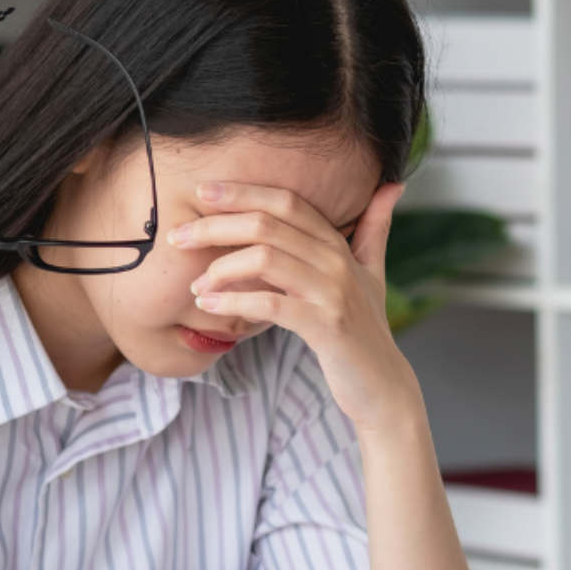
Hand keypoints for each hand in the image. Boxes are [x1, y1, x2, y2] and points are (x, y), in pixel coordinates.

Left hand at [176, 182, 423, 435]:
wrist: (382, 383)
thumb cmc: (367, 327)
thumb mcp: (371, 272)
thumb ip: (375, 227)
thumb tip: (391, 186)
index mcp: (338, 245)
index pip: (286, 202)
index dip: (242, 193)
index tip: (202, 192)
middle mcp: (337, 261)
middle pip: (267, 225)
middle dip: (216, 226)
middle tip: (178, 238)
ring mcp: (332, 293)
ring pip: (265, 259)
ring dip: (220, 269)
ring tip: (196, 285)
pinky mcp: (326, 326)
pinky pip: (270, 305)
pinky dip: (234, 302)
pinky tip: (210, 306)